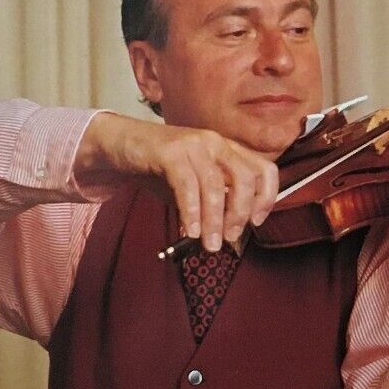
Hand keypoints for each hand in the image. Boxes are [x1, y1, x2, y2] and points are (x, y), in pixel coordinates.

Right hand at [75, 112, 279, 250]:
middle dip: (240, 212)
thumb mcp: (195, 187)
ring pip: (216, 184)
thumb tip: (227, 237)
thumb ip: (213, 206)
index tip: (256, 222)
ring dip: (215, 220)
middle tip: (230, 238)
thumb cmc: (162, 169)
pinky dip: (191, 211)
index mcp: (229, 150)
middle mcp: (216, 144)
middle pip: (245, 177)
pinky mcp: (169, 151)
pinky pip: (187, 184)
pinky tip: (189, 230)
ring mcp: (194, 144)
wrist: (122, 145)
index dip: (266, 198)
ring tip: (210, 244)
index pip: (265, 170)